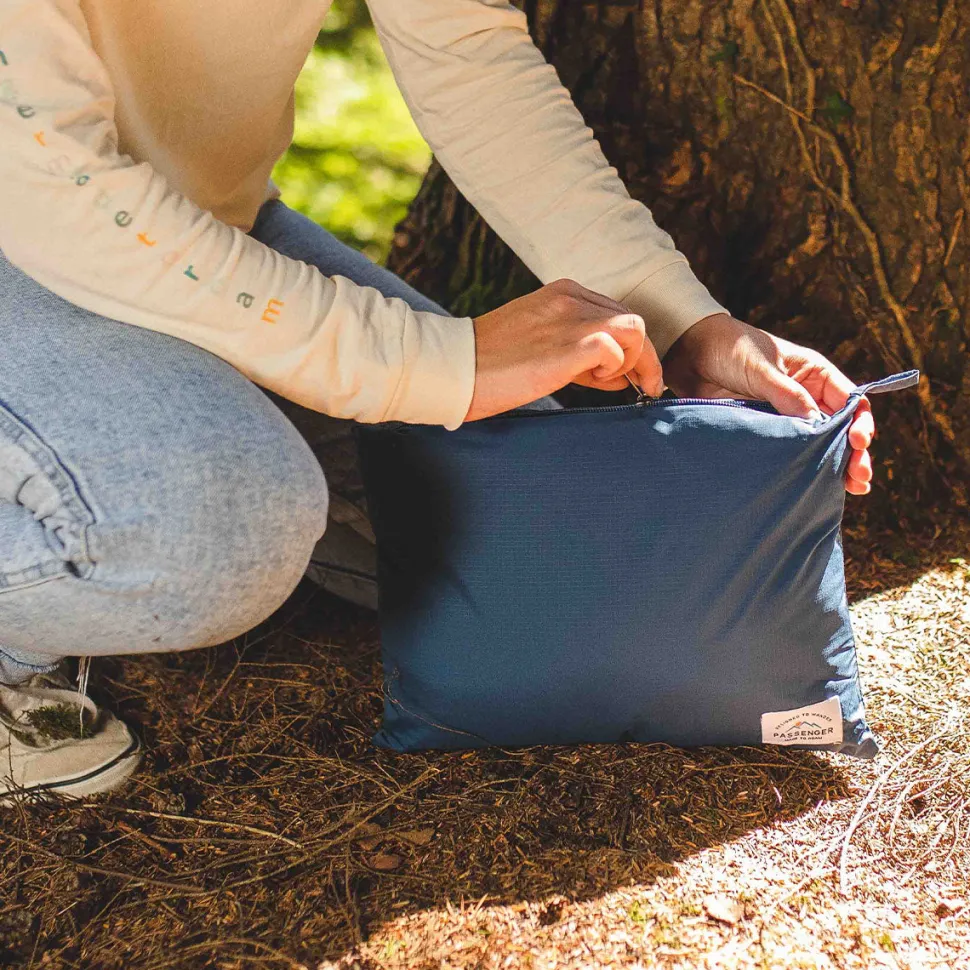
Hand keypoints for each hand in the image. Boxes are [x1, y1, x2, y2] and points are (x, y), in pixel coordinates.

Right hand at [465, 278, 662, 421]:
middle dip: (640, 358)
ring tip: (606, 382)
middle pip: (633, 321)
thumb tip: (614, 373)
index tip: (624, 374)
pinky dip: (615, 370)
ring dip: (633, 361)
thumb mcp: (537, 342)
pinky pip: (614, 349)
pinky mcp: (566, 347)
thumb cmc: (489, 364)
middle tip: (634, 387)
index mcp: (563, 293)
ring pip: (635, 330)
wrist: (453, 367)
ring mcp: (569, 320)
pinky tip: (594, 383)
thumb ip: (575, 350)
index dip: (627, 346)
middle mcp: (570, 299)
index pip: (616, 313)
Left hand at [663, 313, 874, 495]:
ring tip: (850, 488)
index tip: (858, 442)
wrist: (690, 353)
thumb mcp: (762, 368)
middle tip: (859, 477)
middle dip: (852, 453)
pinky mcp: (764, 433)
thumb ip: (788, 395)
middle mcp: (807, 398)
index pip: (851, 402)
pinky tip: (810, 486)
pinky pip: (787, 453)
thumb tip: (816, 424)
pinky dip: (800, 469)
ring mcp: (786, 418)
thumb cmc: (730, 348)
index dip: (859, 424)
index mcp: (815, 375)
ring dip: (832, 467)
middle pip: (840, 430)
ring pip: (816, 447)